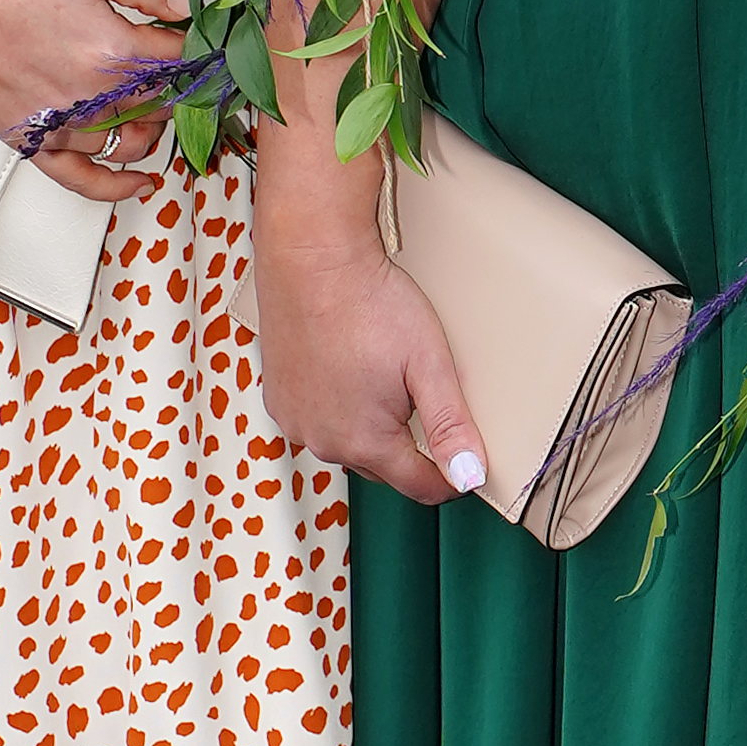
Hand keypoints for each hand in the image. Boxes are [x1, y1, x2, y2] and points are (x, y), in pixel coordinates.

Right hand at [0, 0, 189, 206]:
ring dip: (153, 125)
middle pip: (163, 104)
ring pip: (133, 141)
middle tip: (179, 67)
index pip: (181, 61)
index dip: (196, 48)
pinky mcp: (30, 139)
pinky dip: (115, 186)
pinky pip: (83, 180)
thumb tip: (183, 7)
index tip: (199, 42)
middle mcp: (90, 96)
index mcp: (110, 48)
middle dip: (179, 86)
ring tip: (155, 102)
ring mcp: (61, 123)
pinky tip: (137, 181)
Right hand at [251, 215, 490, 504]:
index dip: (451, 477)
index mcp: (365, 442)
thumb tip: (469, 476)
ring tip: (387, 380)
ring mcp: (294, 420)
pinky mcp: (277, 398)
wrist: (312, 259)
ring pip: (348, 443)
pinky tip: (350, 372)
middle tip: (426, 399)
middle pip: (383, 466)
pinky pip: (318, 420)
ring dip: (371, 427)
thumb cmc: (371, 303)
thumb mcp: (429, 365)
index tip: (467, 460)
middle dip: (410, 446)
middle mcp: (322, 441)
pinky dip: (338, 408)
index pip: (420, 486)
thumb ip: (451, 426)